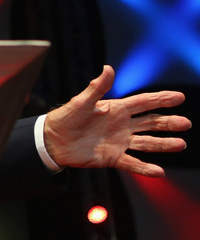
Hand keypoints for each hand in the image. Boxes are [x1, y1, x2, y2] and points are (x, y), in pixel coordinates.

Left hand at [44, 65, 189, 177]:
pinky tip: (159, 171)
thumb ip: (97, 87)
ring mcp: (119, 142)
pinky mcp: (112, 158)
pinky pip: (132, 163)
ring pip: (147, 143)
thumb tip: (108, 68)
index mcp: (116, 109)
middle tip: (186, 123)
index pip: (143, 102)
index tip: (179, 97)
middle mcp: (122, 125)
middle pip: (151, 123)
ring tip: (180, 144)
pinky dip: (145, 168)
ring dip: (163, 144)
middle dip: (168, 122)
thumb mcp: (81, 101)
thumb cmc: (65, 117)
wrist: (52, 140)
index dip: (161, 99)